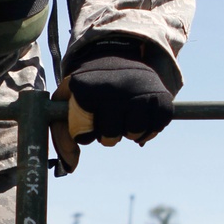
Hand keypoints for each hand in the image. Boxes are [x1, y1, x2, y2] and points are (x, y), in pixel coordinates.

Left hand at [51, 55, 171, 172]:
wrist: (115, 56)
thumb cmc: (87, 87)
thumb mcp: (65, 103)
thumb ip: (62, 135)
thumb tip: (71, 166)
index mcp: (86, 88)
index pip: (83, 134)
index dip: (85, 132)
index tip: (88, 116)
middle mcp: (115, 86)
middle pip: (110, 136)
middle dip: (108, 134)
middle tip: (108, 118)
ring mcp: (140, 89)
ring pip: (134, 133)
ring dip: (129, 132)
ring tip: (124, 117)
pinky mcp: (161, 95)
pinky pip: (157, 127)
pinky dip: (149, 128)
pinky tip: (141, 117)